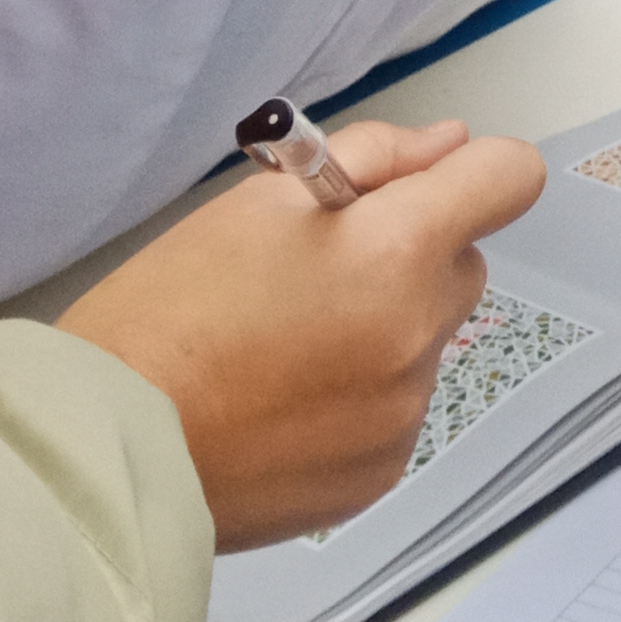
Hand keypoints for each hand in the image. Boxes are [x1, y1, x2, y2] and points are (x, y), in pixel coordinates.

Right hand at [58, 120, 549, 547]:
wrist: (112, 446)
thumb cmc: (171, 309)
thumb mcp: (260, 202)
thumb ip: (372, 159)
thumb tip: (449, 146)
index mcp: (397, 251)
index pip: (508, 179)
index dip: (470, 172)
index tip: (421, 185)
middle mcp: (420, 335)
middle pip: (462, 264)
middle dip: (412, 253)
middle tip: (316, 269)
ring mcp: (404, 414)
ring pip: (426, 341)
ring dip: (383, 329)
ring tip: (281, 345)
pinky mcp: (379, 475)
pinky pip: (395, 411)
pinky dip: (359, 397)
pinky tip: (281, 402)